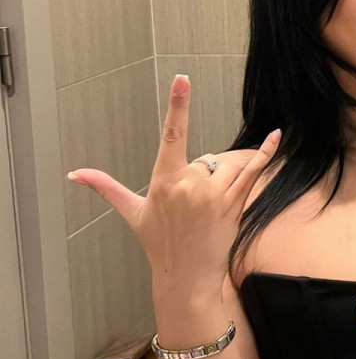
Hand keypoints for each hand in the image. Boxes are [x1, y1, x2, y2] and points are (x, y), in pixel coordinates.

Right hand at [66, 75, 281, 293]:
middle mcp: (190, 184)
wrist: (185, 278)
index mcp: (164, 180)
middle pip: (206, 158)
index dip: (177, 105)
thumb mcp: (132, 213)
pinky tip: (276, 137)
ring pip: (227, 165)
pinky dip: (266, 153)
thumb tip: (76, 174)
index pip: (172, 134)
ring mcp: (215, 194)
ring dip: (223, 179)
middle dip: (202, 176)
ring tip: (209, 209)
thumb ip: (106, 187)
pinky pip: (253, 171)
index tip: (182, 80)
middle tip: (191, 208)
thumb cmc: (158, 244)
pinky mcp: (235, 203)